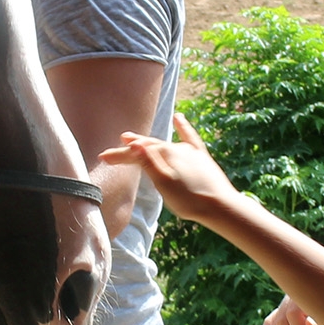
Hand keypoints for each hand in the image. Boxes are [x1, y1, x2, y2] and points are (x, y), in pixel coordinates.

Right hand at [100, 113, 242, 222]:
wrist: (220, 206)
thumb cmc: (190, 200)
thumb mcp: (164, 184)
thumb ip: (149, 164)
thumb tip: (134, 145)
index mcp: (165, 154)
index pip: (137, 152)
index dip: (119, 155)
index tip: (103, 158)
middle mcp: (177, 148)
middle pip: (148, 146)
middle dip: (130, 148)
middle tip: (112, 150)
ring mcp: (189, 152)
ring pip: (164, 143)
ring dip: (147, 142)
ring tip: (133, 139)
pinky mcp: (201, 157)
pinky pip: (189, 138)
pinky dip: (182, 127)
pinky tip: (178, 118)